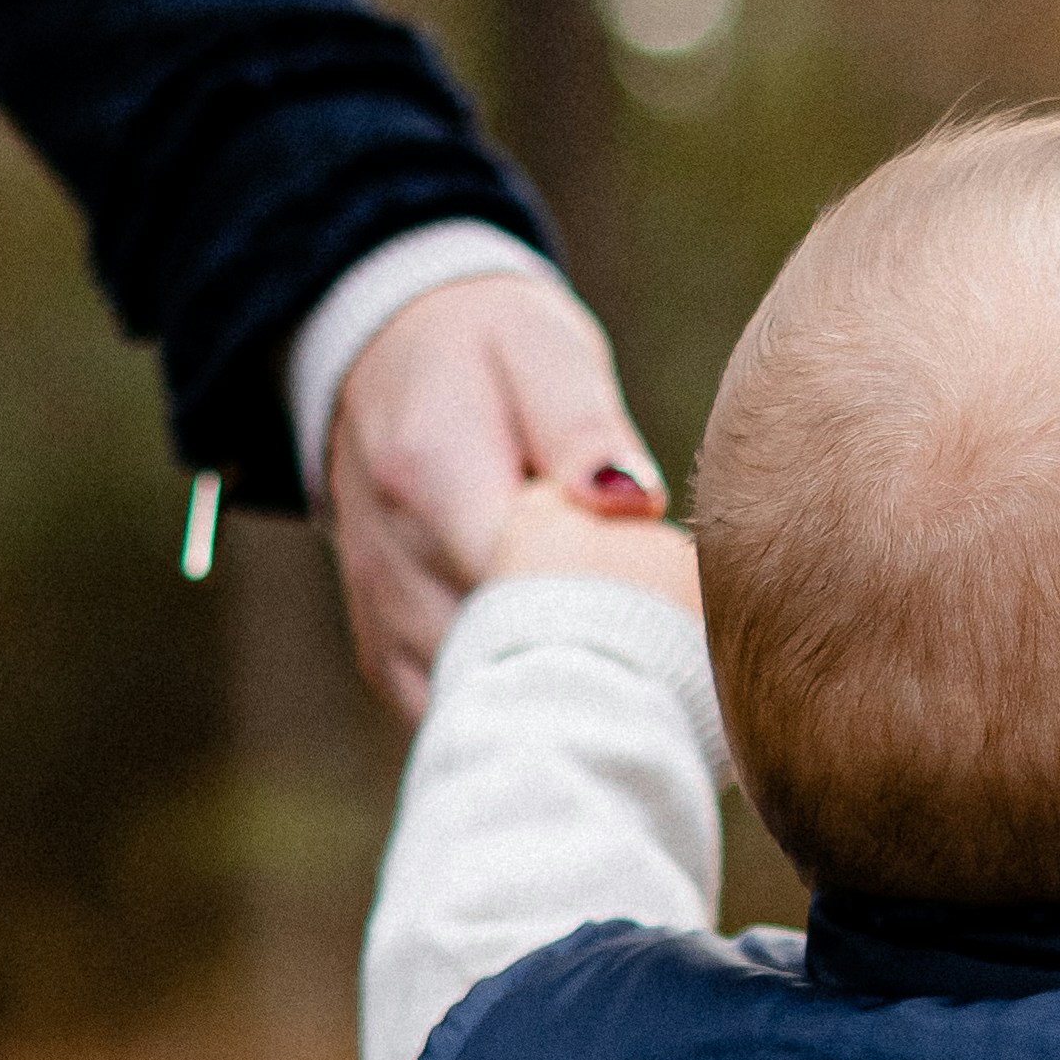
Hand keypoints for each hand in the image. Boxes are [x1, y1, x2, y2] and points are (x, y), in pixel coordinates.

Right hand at [325, 267, 666, 717]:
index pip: (528, 585)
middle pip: (507, 658)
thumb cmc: (485, 347)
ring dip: (559, 695)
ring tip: (628, 666)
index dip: (615, 609)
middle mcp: (393, 565)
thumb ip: (584, 426)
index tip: (676, 606)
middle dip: (596, 664)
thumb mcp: (540, 350)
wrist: (383, 351)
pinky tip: (574, 682)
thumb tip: (636, 502)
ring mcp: (383, 619)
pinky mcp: (388, 654)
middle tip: (668, 647)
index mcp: (431, 483)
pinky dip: (518, 708)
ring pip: (481, 702)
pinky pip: (455, 713)